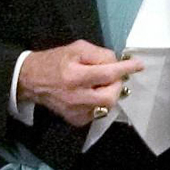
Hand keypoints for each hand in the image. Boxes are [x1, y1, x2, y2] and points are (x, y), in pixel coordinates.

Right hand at [16, 40, 143, 126]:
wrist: (30, 80)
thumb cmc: (53, 60)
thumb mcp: (74, 49)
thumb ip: (97, 54)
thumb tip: (116, 62)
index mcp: (74, 75)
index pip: (107, 73)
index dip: (125, 68)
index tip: (138, 65)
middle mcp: (75, 96)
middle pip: (110, 96)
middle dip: (117, 84)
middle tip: (113, 75)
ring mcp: (76, 111)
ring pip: (106, 107)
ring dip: (109, 93)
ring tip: (102, 85)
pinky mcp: (76, 120)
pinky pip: (97, 113)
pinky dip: (99, 103)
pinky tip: (91, 95)